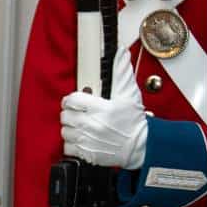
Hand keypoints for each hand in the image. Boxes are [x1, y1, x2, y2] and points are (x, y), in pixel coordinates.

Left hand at [61, 49, 147, 169]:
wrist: (141, 145)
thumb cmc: (135, 121)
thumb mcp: (129, 94)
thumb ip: (121, 73)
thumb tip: (121, 53)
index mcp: (100, 108)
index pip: (71, 100)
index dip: (72, 99)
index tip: (76, 101)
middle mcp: (91, 124)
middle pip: (65, 115)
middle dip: (71, 113)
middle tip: (80, 113)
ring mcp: (87, 140)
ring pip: (65, 131)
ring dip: (71, 128)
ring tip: (82, 126)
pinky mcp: (86, 153)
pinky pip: (67, 147)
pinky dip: (72, 144)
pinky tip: (82, 139)